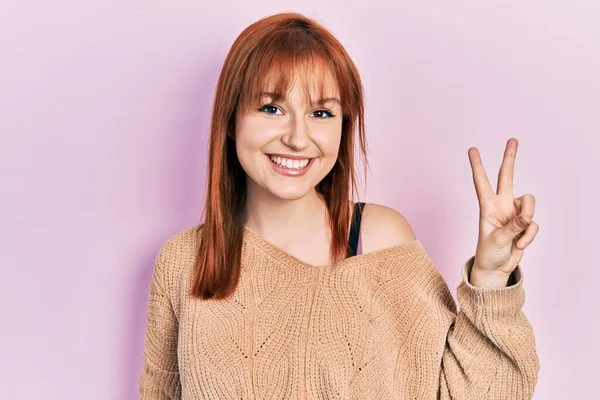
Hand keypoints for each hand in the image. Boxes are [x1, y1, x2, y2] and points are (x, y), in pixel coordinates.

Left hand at [467, 138, 538, 286]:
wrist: (496, 269)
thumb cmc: (488, 253)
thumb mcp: (496, 240)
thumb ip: (512, 227)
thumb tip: (528, 217)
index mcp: (487, 206)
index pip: (481, 182)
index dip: (477, 166)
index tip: (472, 149)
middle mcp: (501, 205)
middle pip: (506, 176)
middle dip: (510, 158)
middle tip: (513, 139)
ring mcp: (514, 213)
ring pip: (529, 204)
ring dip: (527, 221)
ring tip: (518, 238)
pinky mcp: (525, 223)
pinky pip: (533, 224)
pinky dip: (529, 236)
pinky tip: (520, 245)